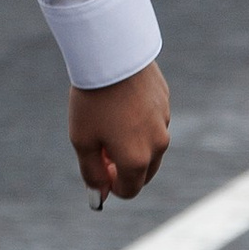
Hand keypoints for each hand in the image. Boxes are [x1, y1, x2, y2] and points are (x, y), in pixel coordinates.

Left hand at [69, 60, 169, 203]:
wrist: (112, 53)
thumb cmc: (93, 100)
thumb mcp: (83, 141)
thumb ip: (92, 173)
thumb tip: (100, 196)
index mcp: (137, 160)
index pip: (129, 191)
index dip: (110, 185)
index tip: (97, 167)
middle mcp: (157, 145)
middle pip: (143, 173)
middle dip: (123, 168)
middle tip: (100, 148)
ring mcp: (165, 122)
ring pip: (150, 147)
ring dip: (131, 145)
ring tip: (107, 120)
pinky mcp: (165, 101)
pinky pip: (153, 122)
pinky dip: (138, 122)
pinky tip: (119, 102)